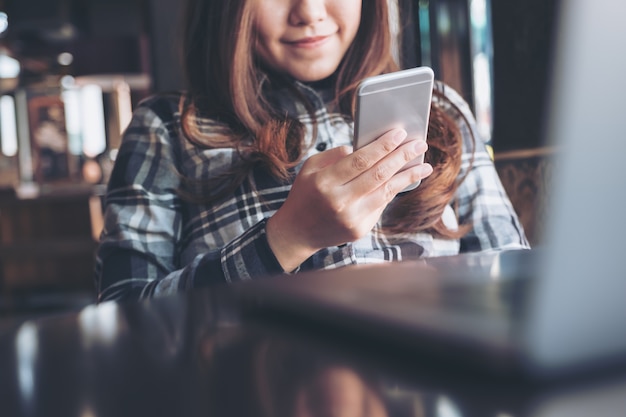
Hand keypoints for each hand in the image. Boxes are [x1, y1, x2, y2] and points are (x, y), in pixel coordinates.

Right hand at [266, 128, 432, 270]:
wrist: (296, 232)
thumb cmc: (305, 194)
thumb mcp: (310, 168)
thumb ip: (335, 156)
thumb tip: (366, 147)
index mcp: (325, 182)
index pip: (360, 160)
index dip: (383, 145)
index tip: (400, 133)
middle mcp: (339, 201)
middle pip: (378, 174)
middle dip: (402, 156)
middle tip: (419, 144)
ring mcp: (351, 218)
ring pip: (387, 192)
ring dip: (408, 176)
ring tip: (425, 165)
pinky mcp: (359, 230)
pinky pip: (381, 205)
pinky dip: (394, 190)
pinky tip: (405, 179)